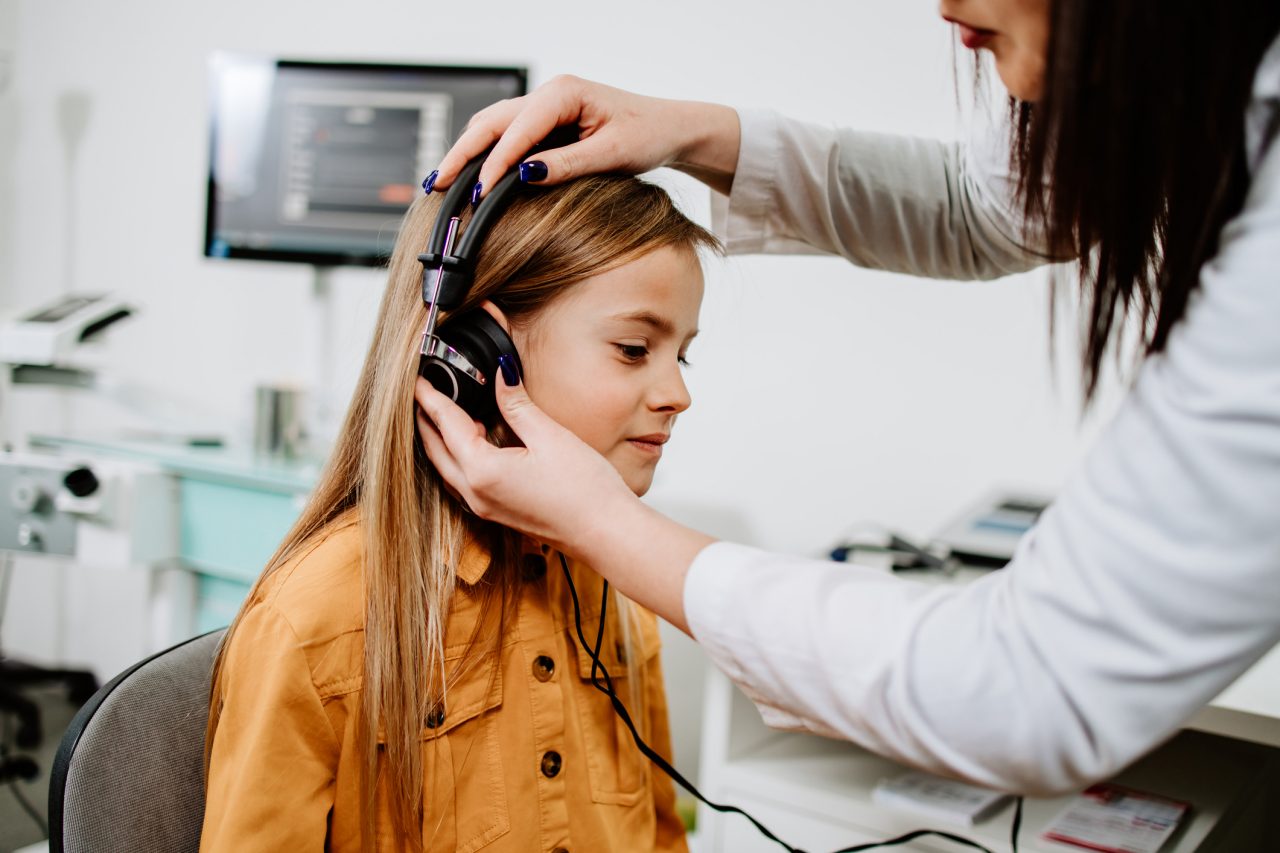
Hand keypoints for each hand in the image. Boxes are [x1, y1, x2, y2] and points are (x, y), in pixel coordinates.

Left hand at [415, 373, 715, 631]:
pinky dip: (458, 457)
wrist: (606, 533)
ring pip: (446, 467)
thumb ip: (516, 404)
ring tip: (444, 412)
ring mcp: (484, 507)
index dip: (432, 397)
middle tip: (425, 390)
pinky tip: (474, 444)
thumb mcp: (549, 436)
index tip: (419, 378)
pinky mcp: (498, 513)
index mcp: (481, 470)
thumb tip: (501, 372)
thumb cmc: (584, 490)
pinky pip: (463, 481)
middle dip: (427, 418)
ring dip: (440, 440)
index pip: (446, 424)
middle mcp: (475, 493)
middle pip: (436, 448)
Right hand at [433, 75, 740, 197]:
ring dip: (467, 152)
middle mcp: (549, 94)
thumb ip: (568, 164)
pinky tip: (469, 175)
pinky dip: (484, 153)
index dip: (495, 163)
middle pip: (491, 122)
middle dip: (462, 153)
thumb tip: (525, 175)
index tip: (479, 193)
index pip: (517, 130)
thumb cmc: (647, 136)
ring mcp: (544, 106)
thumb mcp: (611, 155)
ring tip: (441, 182)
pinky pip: (506, 135)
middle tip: (437, 184)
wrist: (668, 129)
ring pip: (492, 126)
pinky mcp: (545, 121)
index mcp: (564, 93)